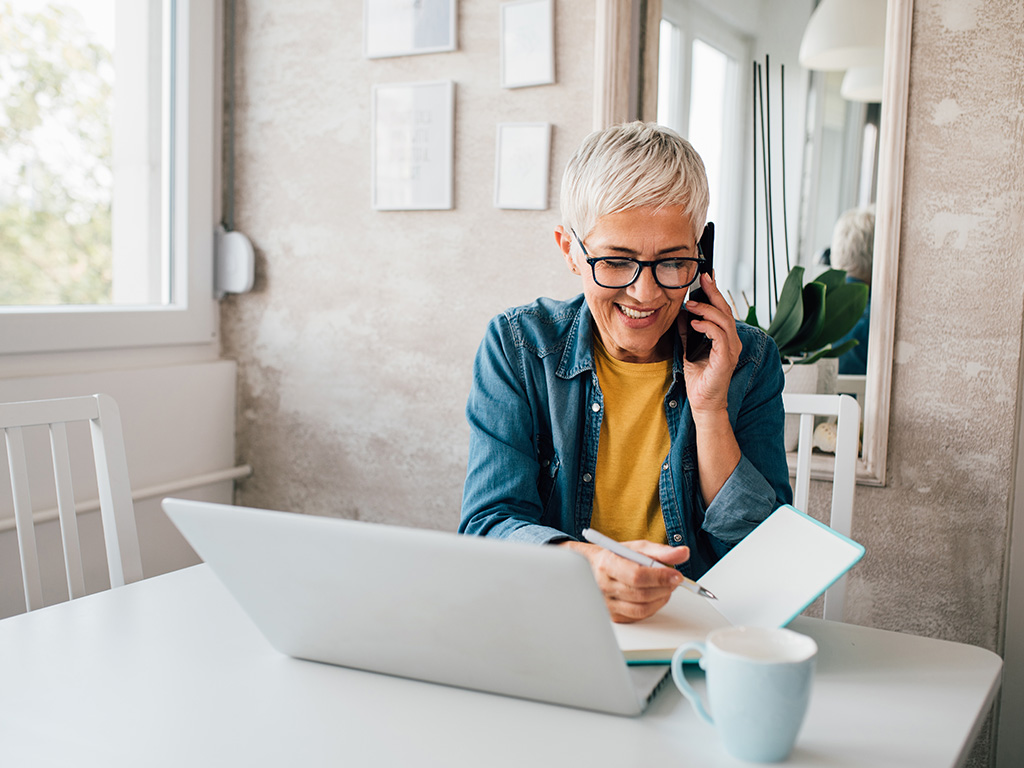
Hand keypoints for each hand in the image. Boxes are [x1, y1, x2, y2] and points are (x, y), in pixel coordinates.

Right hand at [558, 539, 689, 622]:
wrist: (593, 567)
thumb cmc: (616, 556)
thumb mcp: (637, 547)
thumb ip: (661, 551)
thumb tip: (683, 553)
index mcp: (608, 563)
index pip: (637, 575)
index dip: (660, 577)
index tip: (676, 575)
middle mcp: (604, 585)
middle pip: (641, 594)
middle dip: (664, 588)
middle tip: (675, 580)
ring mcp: (607, 603)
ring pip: (642, 608)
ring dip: (661, 598)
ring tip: (666, 587)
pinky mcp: (613, 615)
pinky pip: (638, 616)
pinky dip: (653, 607)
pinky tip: (656, 596)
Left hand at [677, 271, 741, 414]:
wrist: (703, 402)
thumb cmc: (699, 379)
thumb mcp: (689, 349)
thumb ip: (687, 332)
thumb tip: (681, 314)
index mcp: (725, 338)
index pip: (721, 311)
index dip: (714, 293)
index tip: (704, 278)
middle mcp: (732, 341)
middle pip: (726, 310)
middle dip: (714, 293)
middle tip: (703, 279)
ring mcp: (731, 350)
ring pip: (724, 320)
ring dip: (707, 310)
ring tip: (692, 305)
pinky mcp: (725, 358)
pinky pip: (720, 336)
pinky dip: (707, 326)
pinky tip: (695, 323)